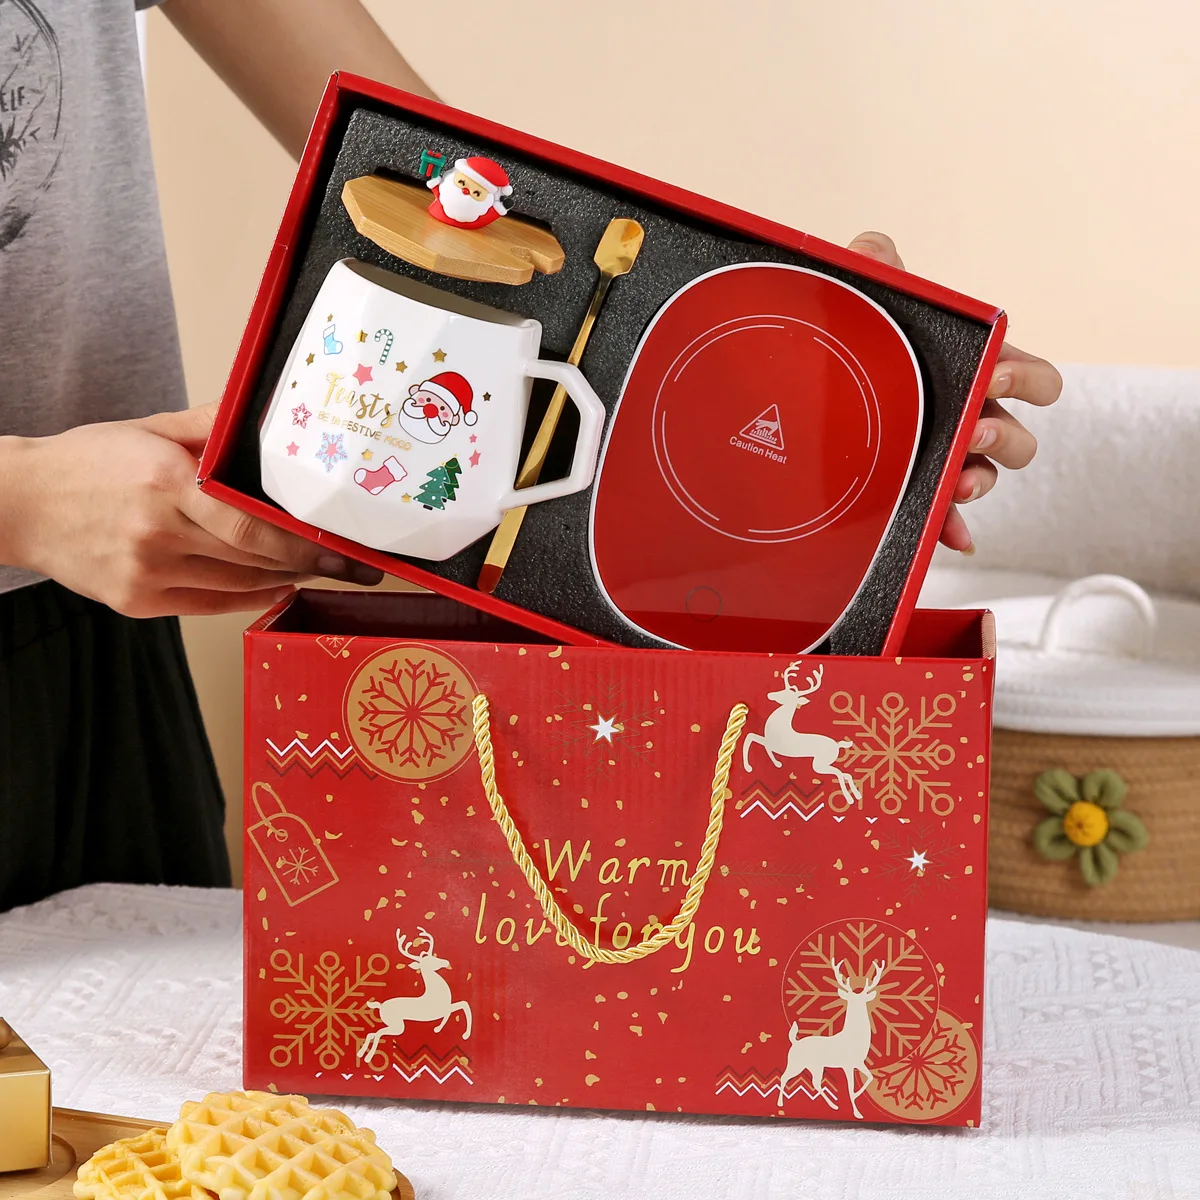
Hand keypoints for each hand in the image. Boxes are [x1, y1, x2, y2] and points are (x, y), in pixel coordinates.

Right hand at [1, 403, 381, 616]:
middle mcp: (157, 533)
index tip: (337, 546)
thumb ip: (209, 425)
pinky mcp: (138, 602)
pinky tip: (275, 585)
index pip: (249, 523)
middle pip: (252, 558)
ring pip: (238, 585)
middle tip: (347, 564)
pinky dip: (250, 597)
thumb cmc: (88, 463)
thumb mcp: (149, 429)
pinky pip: (211, 604)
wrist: (19, 504)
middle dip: (307, 563)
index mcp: (165, 484)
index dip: (300, 541)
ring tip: (316, 571)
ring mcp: (146, 573)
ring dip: (282, 579)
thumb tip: (262, 413)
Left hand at [847, 231, 1062, 552]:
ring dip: (982, 480)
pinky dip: (952, 527)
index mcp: (970, 373)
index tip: (994, 374)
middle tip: (971, 428)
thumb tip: (872, 246)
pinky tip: (950, 537)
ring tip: (957, 478)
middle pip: (1018, 438)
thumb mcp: (861, 304)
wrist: (792, 401)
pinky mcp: (915, 491)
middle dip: (1005, 435)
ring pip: (989, 477)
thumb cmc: (847, 348)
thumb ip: (871, 267)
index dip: (1026, 377)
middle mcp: (966, 418)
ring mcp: (942, 458)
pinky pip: (946, 517)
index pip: (1030, 377)